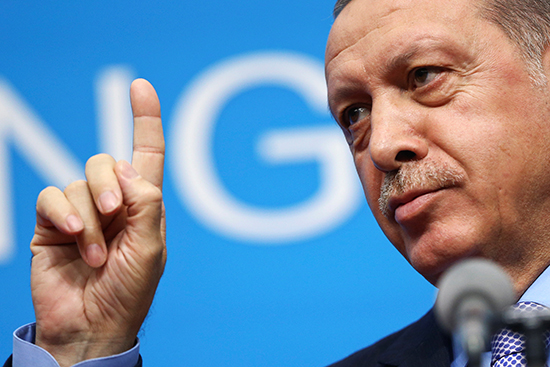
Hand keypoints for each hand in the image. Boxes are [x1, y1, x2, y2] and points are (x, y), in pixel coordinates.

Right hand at [29, 79, 165, 366]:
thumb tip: (125, 167)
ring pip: (78, 182)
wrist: (92, 326)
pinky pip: (52, 197)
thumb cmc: (129, 291)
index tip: (140, 86)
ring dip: (88, 219)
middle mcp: (111, 202)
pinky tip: (71, 237)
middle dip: (108, 187)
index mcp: (142, 205)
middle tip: (113, 217)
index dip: (145, 120)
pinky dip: (63, 214)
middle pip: (105, 162)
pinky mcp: (51, 223)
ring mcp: (80, 212)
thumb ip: (146, 204)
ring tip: (95, 255)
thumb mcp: (150, 248)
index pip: (146, 154)